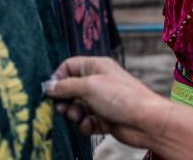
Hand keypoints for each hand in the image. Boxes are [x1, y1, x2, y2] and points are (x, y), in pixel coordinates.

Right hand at [44, 56, 172, 148]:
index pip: (69, 66)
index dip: (58, 78)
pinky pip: (87, 121)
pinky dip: (85, 125)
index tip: (51, 92)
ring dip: (74, 114)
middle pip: (70, 89)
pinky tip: (90, 126)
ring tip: (78, 117)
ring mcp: (101, 100)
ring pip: (77, 107)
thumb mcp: (89, 86)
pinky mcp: (105, 118)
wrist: (145, 121)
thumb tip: (47, 86)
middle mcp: (98, 82)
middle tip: (63, 108)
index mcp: (96, 66)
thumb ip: (66, 86)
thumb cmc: (121, 97)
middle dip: (64, 100)